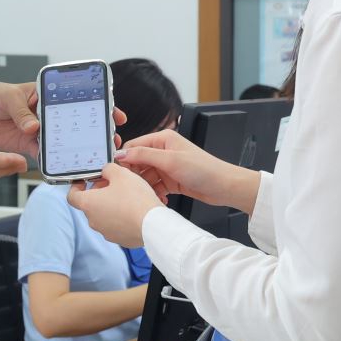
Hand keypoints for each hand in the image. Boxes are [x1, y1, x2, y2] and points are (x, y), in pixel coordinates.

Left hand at [0, 83, 129, 158]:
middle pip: (77, 123)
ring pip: (65, 141)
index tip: (113, 115)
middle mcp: (48, 115)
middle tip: (110, 139)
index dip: (98, 106)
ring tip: (94, 155)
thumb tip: (34, 126)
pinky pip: (46, 155)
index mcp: (48, 96)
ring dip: (79, 148)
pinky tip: (65, 166)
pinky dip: (55, 161)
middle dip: (95, 131)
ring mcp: (41, 131)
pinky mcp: (30, 145)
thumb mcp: (9, 97)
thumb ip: (22, 112)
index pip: (78, 100)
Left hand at [66, 164, 159, 248]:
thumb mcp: (121, 174)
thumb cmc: (135, 199)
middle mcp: (94, 221)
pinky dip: (121, 218)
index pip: (72, 196)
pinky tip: (134, 210)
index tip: (84, 181)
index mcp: (88, 204)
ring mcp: (106, 232)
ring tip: (126, 197)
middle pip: (90, 204)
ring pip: (104, 215)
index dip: (76, 187)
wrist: (154, 224)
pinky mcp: (120, 240)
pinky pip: (116, 226)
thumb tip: (106, 171)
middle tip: (112, 184)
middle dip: (99, 193)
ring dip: (110, 206)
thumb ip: (108, 169)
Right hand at [116, 129, 259, 212]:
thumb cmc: (205, 169)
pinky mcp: (171, 181)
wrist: (225, 187)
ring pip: (145, 177)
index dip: (124, 158)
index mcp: (163, 139)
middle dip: (133, 176)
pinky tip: (156, 200)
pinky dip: (153, 194)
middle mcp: (163, 151)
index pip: (134, 146)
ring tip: (144, 196)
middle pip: (137, 162)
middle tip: (129, 188)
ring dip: (144, 187)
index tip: (116, 172)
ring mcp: (167, 167)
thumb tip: (121, 153)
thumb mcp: (171, 160)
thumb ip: (144, 155)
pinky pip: (154, 187)